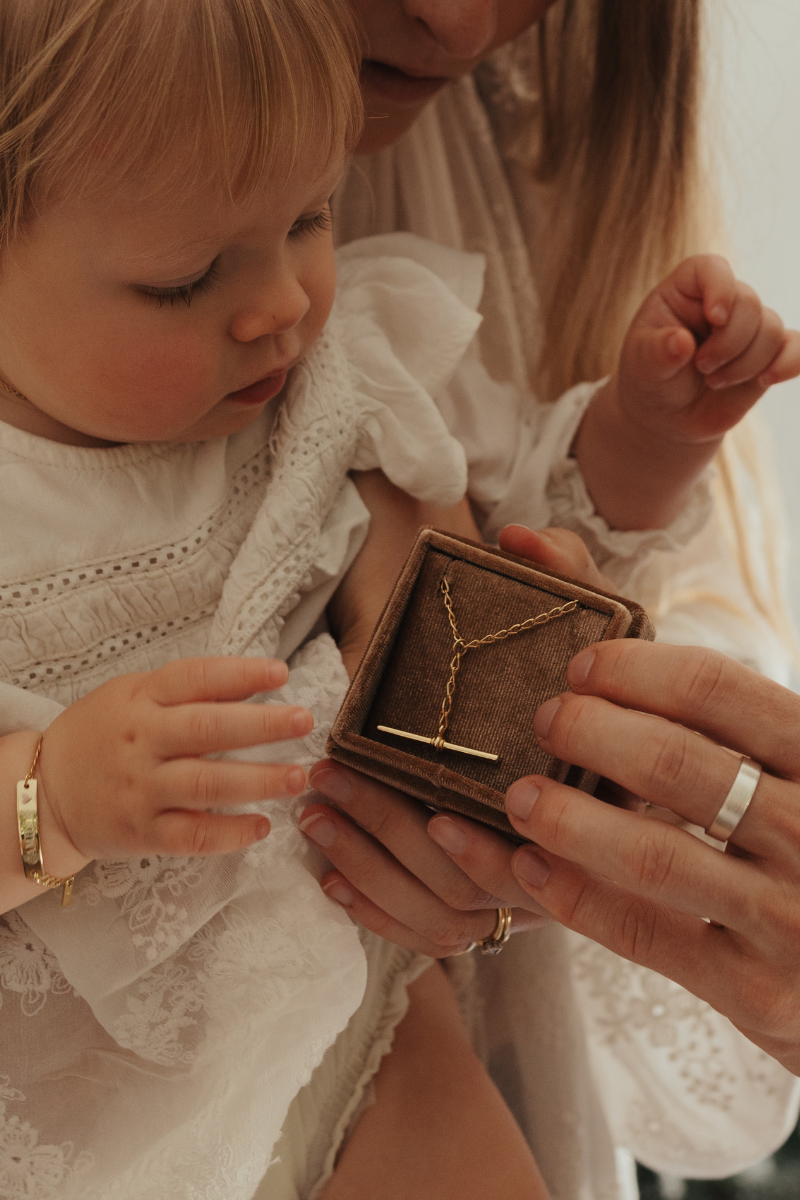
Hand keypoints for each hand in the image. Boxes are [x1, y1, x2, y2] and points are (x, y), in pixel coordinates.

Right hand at [38, 656, 311, 865]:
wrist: (43, 790)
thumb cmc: (102, 734)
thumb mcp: (132, 696)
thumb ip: (186, 690)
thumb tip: (255, 683)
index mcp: (141, 699)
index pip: (194, 679)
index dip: (239, 674)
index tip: (281, 673)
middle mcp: (142, 742)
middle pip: (207, 730)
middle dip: (261, 725)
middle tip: (304, 722)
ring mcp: (141, 789)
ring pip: (206, 785)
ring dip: (257, 781)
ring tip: (297, 776)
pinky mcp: (141, 833)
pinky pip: (191, 836)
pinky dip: (230, 834)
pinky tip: (262, 827)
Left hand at [299, 524, 608, 954]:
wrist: (597, 725)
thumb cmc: (586, 671)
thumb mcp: (590, 614)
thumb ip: (565, 569)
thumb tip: (516, 538)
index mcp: (605, 795)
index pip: (563, 843)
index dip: (495, 846)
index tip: (437, 815)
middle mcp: (571, 857)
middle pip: (483, 882)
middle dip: (394, 835)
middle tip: (331, 781)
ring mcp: (530, 891)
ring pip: (449, 914)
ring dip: (374, 867)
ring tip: (314, 814)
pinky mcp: (491, 908)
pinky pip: (431, 934)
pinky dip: (378, 914)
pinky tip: (331, 880)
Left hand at [503, 640, 799, 1075]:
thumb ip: (747, 732)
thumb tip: (625, 667)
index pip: (719, 690)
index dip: (636, 670)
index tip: (581, 666)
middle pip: (674, 763)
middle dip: (589, 732)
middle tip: (543, 720)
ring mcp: (788, 918)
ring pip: (652, 853)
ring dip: (569, 817)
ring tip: (519, 797)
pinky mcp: (756, 991)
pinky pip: (644, 933)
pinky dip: (576, 896)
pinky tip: (529, 866)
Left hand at [617, 254, 799, 441]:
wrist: (668, 415)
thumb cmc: (651, 378)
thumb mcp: (642, 365)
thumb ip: (657, 352)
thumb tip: (681, 342)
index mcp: (686, 291)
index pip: (712, 268)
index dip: (721, 288)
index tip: (714, 318)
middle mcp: (723, 301)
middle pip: (749, 303)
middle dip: (729, 342)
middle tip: (703, 368)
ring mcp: (748, 326)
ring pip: (771, 329)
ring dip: (744, 364)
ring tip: (714, 381)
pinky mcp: (769, 354)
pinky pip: (795, 347)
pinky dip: (789, 363)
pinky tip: (766, 379)